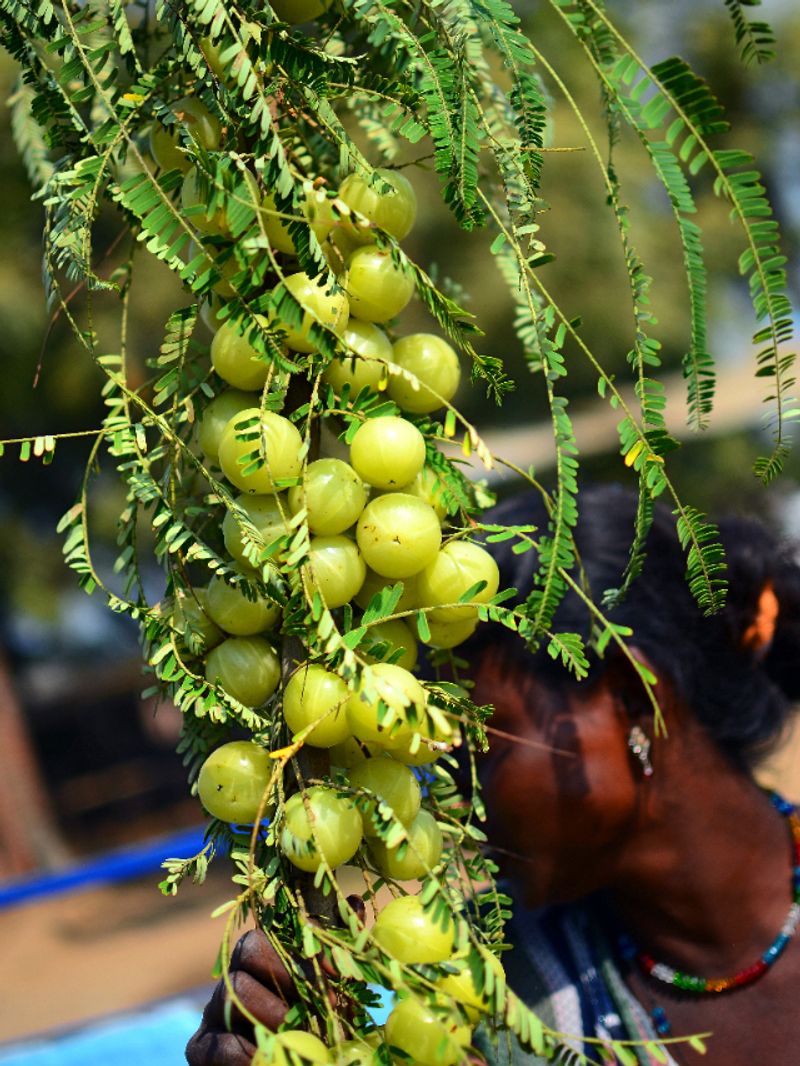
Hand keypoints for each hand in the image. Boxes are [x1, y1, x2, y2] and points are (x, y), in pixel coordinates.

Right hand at [186, 896, 365, 1064]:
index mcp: (259, 958)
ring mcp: (213, 1012)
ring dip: (275, 1016)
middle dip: (288, 975)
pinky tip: (271, 1059)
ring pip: (236, 994)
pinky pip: (220, 1044)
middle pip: (248, 950)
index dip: (305, 946)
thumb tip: (355, 901)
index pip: (272, 933)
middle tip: (323, 1005)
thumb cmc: (309, 1026)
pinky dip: (250, 1054)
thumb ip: (339, 951)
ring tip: (303, 1036)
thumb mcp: (331, 991)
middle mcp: (232, 976)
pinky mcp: (200, 1049)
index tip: (337, 972)